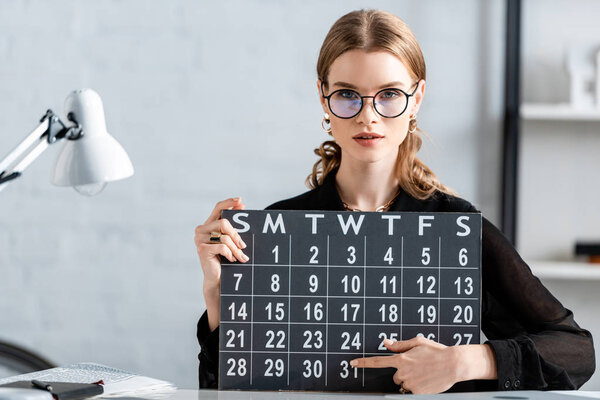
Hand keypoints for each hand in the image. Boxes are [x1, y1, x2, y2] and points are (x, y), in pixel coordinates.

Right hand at [194, 197, 247, 329]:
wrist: (217, 278)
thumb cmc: (224, 258)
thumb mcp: (230, 240)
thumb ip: (233, 224)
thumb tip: (241, 205)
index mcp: (208, 224)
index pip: (218, 208)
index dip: (229, 202)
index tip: (240, 200)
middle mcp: (201, 230)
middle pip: (224, 222)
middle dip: (237, 235)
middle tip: (243, 246)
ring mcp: (199, 239)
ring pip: (225, 237)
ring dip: (236, 249)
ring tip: (240, 257)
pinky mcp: (202, 249)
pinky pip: (222, 247)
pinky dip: (230, 254)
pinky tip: (231, 260)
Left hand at [350, 336, 458, 393]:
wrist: (454, 364)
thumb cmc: (437, 351)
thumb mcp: (417, 342)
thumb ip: (399, 345)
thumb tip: (385, 343)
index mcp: (401, 358)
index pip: (377, 361)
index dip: (363, 363)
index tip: (352, 363)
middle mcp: (403, 371)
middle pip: (395, 376)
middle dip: (403, 373)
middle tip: (417, 368)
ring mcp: (410, 383)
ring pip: (403, 384)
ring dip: (410, 381)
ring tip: (425, 374)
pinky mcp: (417, 392)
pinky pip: (412, 392)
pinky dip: (418, 388)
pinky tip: (428, 381)